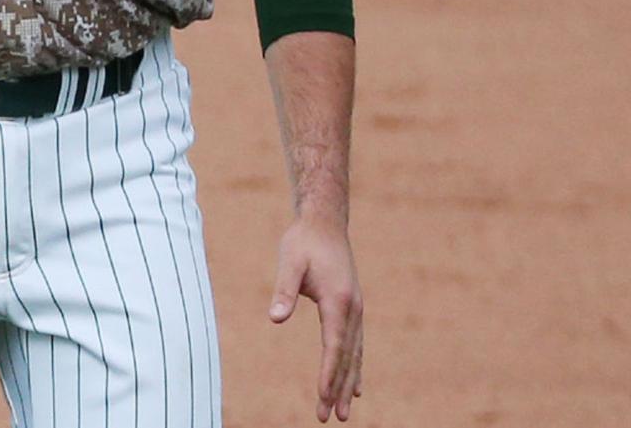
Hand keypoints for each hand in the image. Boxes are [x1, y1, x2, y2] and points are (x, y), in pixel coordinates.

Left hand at [269, 216, 363, 421]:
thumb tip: (275, 318)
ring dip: (347, 383)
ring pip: (354, 353)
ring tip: (342, 412)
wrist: (325, 221)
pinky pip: (356, 344)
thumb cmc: (304, 241)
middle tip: (328, 417)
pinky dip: (354, 366)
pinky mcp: (352, 307)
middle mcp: (353, 308)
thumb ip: (284, 290)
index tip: (323, 397)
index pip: (334, 345)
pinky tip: (354, 386)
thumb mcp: (290, 261)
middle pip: (347, 356)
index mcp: (338, 300)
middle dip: (337, 388)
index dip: (328, 373)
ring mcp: (355, 309)